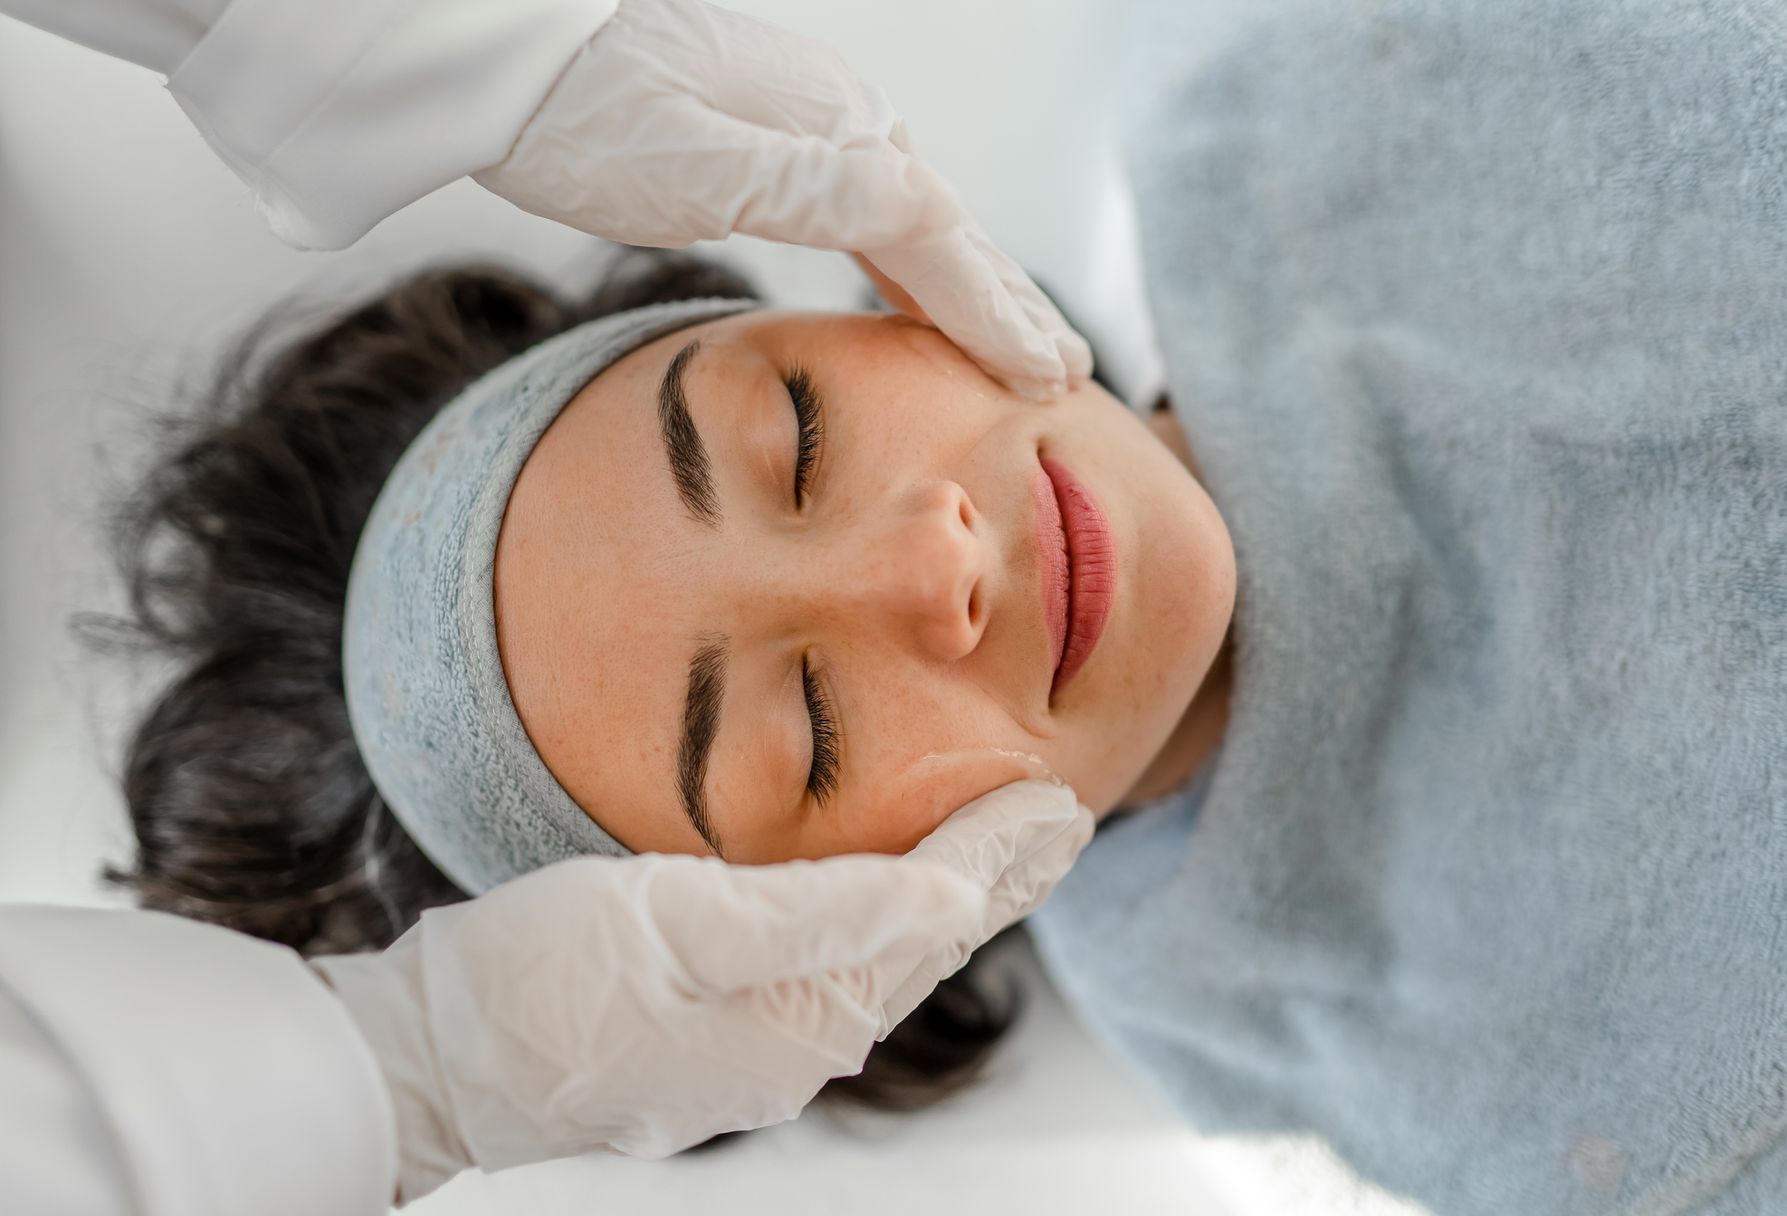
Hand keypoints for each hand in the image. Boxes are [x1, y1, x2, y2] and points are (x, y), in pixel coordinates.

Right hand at [311, 779, 1092, 1202]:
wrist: (426, 1064)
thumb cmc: (541, 982)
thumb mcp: (683, 924)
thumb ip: (824, 912)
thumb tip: (957, 901)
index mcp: (807, 1019)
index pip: (937, 918)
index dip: (1002, 853)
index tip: (1063, 801)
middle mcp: (796, 1050)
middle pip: (925, 949)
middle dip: (997, 881)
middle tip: (1063, 824)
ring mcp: (751, 1056)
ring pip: (880, 964)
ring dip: (945, 905)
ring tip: (996, 859)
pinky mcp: (707, 1044)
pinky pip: (826, 977)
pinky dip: (876, 929)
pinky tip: (876, 908)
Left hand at [471, 0, 1092, 400]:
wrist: (505, 49)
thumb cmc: (583, 115)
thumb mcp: (699, 166)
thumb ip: (819, 191)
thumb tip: (934, 211)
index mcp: (837, 133)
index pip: (943, 241)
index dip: (998, 316)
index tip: (1047, 382)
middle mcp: (841, 120)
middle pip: (949, 231)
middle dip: (1010, 306)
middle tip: (1070, 373)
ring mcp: (811, 121)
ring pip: (918, 220)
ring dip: (974, 286)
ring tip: (1018, 340)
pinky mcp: (775, 130)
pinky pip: (874, 208)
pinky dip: (915, 260)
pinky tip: (913, 286)